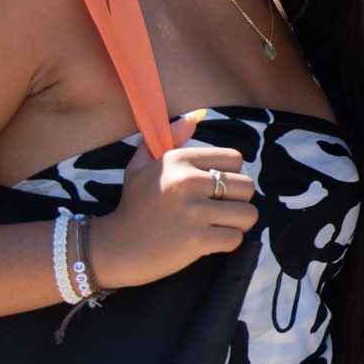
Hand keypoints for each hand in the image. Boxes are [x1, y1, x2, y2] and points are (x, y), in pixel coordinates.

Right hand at [87, 120, 258, 290]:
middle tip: (219, 210)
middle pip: (247, 186)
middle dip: (238, 200)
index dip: (231, 174)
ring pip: (248, 213)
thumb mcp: (141, 166)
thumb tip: (195, 116)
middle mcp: (187, 181)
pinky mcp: (197, 239)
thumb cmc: (133, 205)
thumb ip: (169, 138)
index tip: (215, 188)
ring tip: (218, 225)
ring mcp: (193, 211)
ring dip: (237, 223)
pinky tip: (209, 241)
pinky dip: (227, 243)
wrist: (115, 247)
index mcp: (178, 160)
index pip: (235, 159)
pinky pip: (235, 238)